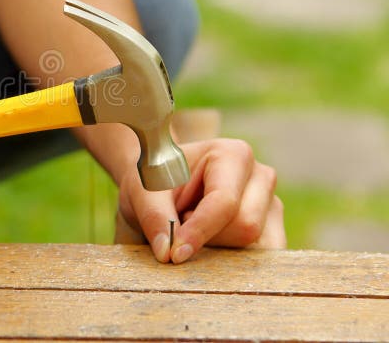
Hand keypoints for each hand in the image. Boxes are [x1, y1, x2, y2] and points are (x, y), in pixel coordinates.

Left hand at [118, 138, 285, 262]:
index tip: (175, 254)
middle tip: (181, 223)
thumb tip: (167, 252)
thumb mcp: (143, 192)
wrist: (161, 182)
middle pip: (246, 226)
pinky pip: (261, 260)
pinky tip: (211, 242)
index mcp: (232, 155)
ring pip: (257, 246)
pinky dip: (232, 261)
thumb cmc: (154, 181)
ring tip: (196, 228)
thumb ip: (154, 216)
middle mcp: (260, 177)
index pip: (225, 202)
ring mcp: (270, 204)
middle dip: (208, 238)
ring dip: (220, 250)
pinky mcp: (272, 229)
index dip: (199, 231)